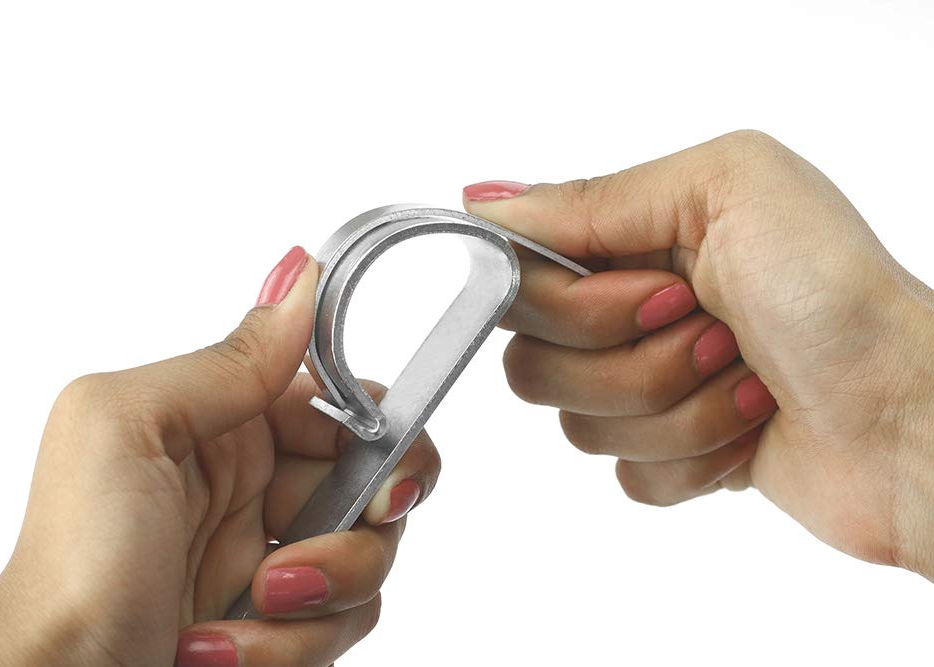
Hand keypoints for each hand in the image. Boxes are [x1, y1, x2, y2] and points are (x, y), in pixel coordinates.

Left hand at [0, 246, 439, 665]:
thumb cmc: (72, 563)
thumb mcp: (128, 428)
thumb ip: (227, 360)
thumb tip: (298, 275)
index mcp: (230, 423)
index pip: (349, 407)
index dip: (386, 437)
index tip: (390, 480)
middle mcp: (261, 484)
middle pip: (377, 489)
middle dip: (357, 536)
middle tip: (294, 566)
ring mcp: (275, 555)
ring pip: (369, 564)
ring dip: (315, 602)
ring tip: (244, 613)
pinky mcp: (282, 622)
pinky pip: (340, 626)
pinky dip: (289, 648)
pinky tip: (217, 648)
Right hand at [462, 131, 933, 578]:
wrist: (917, 414)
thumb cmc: (841, 294)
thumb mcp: (727, 191)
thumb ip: (595, 196)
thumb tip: (483, 200)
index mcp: (629, 239)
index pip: (518, 280)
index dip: (574, 303)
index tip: (663, 290)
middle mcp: (625, 312)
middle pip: (532, 362)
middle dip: (636, 359)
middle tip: (718, 330)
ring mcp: (645, 388)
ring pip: (576, 428)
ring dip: (677, 408)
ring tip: (748, 377)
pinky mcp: (667, 457)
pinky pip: (623, 478)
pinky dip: (695, 457)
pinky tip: (750, 425)